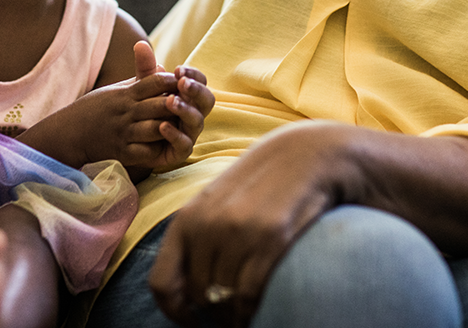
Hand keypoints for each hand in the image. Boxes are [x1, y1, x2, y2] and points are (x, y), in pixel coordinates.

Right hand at [19, 42, 211, 171]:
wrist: (69, 132)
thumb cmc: (97, 108)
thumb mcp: (117, 89)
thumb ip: (141, 79)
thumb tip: (163, 67)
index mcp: (126, 94)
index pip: (154, 81)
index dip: (171, 80)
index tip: (183, 82)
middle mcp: (126, 112)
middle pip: (159, 105)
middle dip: (177, 105)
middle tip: (193, 105)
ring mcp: (123, 133)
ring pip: (155, 129)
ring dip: (171, 127)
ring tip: (183, 126)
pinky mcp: (121, 152)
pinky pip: (144, 152)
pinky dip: (158, 149)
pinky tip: (166, 146)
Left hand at [144, 42, 213, 168]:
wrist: (128, 137)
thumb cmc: (142, 107)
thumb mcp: (142, 87)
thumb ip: (144, 68)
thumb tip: (139, 43)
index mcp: (189, 96)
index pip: (201, 82)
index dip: (194, 75)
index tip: (179, 69)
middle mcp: (193, 113)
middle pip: (207, 101)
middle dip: (196, 91)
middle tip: (182, 83)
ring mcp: (189, 133)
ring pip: (197, 122)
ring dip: (186, 111)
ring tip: (170, 102)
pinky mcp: (179, 152)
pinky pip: (184, 146)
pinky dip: (176, 136)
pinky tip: (163, 126)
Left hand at [148, 122, 351, 326]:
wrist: (304, 156)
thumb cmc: (259, 185)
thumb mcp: (216, 204)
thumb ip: (196, 239)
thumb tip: (184, 290)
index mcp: (187, 219)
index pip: (162, 283)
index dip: (174, 311)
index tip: (191, 320)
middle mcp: (208, 226)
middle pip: (197, 295)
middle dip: (211, 310)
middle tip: (227, 313)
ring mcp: (239, 232)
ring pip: (223, 298)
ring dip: (232, 313)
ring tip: (242, 311)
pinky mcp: (270, 238)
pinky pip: (249, 294)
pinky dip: (249, 311)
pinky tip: (254, 310)